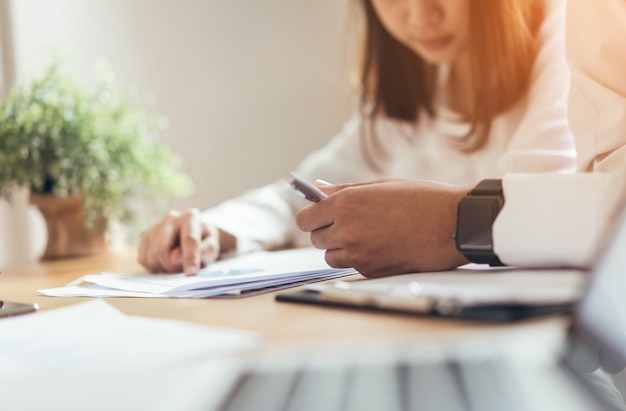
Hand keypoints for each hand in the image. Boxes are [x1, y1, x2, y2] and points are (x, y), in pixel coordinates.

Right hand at [138, 208, 232, 274]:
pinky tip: (165, 264)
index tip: (191, 273)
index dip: (190, 258)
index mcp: (190, 217)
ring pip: (152, 256)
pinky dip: (154, 268)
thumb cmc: (205, 242)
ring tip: (176, 266)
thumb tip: (175, 258)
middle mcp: (171, 218)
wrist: (196, 235)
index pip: (189, 239)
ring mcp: (155, 226)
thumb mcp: (212, 247)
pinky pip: (143, 259)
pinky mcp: (146, 237)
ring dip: (164, 268)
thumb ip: (200, 251)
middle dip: (172, 266)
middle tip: (182, 271)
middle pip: (162, 249)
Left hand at [295, 179, 471, 277]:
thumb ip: (344, 190)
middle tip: (347, 223)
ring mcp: (359, 255)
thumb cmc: (421, 199)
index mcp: (345, 205)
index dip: (311, 217)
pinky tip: (381, 246)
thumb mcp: (380, 186)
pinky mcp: (373, 272)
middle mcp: (347, 232)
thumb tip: (319, 189)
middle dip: (326, 231)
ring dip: (340, 248)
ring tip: (365, 235)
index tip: (318, 215)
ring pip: (331, 257)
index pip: (305, 219)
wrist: (453, 223)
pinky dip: (360, 259)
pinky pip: (353, 267)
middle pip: (315, 239)